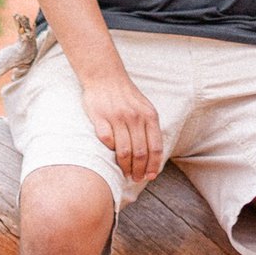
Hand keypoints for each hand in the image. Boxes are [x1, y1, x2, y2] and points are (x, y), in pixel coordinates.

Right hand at [80, 68, 163, 183]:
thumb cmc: (126, 95)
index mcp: (149, 115)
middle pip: (140, 153)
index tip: (151, 176)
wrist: (105, 75)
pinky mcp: (100, 118)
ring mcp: (117, 117)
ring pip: (124, 151)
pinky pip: (107, 141)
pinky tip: (111, 155)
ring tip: (125, 174)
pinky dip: (110, 151)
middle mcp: (135, 117)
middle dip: (140, 170)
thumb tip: (153, 156)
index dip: (154, 165)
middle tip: (136, 179)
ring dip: (126, 167)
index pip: (155, 147)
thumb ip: (149, 128)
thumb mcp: (145, 107)